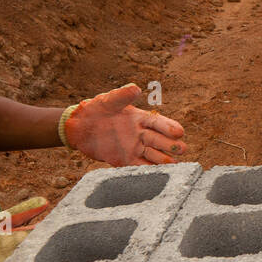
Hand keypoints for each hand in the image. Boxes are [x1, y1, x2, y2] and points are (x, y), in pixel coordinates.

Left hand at [62, 83, 187, 165]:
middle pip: (159, 140)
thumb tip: (135, 88)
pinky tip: (156, 174)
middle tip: (182, 149)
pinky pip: (139, 166)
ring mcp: (134, 148)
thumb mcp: (107, 101)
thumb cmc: (95, 110)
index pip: (158, 123)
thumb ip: (121, 96)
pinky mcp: (125, 160)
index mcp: (140, 118)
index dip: (169, 127)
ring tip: (174, 164)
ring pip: (153, 155)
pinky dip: (148, 170)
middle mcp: (141, 134)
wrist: (79, 128)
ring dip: (163, 160)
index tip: (179, 132)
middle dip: (171, 145)